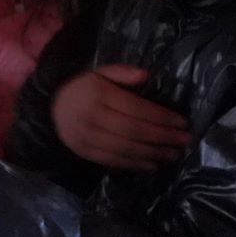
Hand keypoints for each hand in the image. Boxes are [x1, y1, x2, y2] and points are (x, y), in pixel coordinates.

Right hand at [50, 64, 189, 169]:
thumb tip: (146, 75)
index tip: (182, 122)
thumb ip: (121, 72)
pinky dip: (134, 164)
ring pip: (125, 148)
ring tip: (173, 155)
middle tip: (184, 141)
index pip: (136, 108)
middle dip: (163, 137)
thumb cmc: (82, 89)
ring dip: (153, 154)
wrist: (51, 108)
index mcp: (98, 94)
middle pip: (134, 130)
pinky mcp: (84, 152)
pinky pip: (113, 160)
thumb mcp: (99, 72)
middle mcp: (92, 117)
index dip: (162, 117)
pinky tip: (152, 165)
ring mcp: (87, 137)